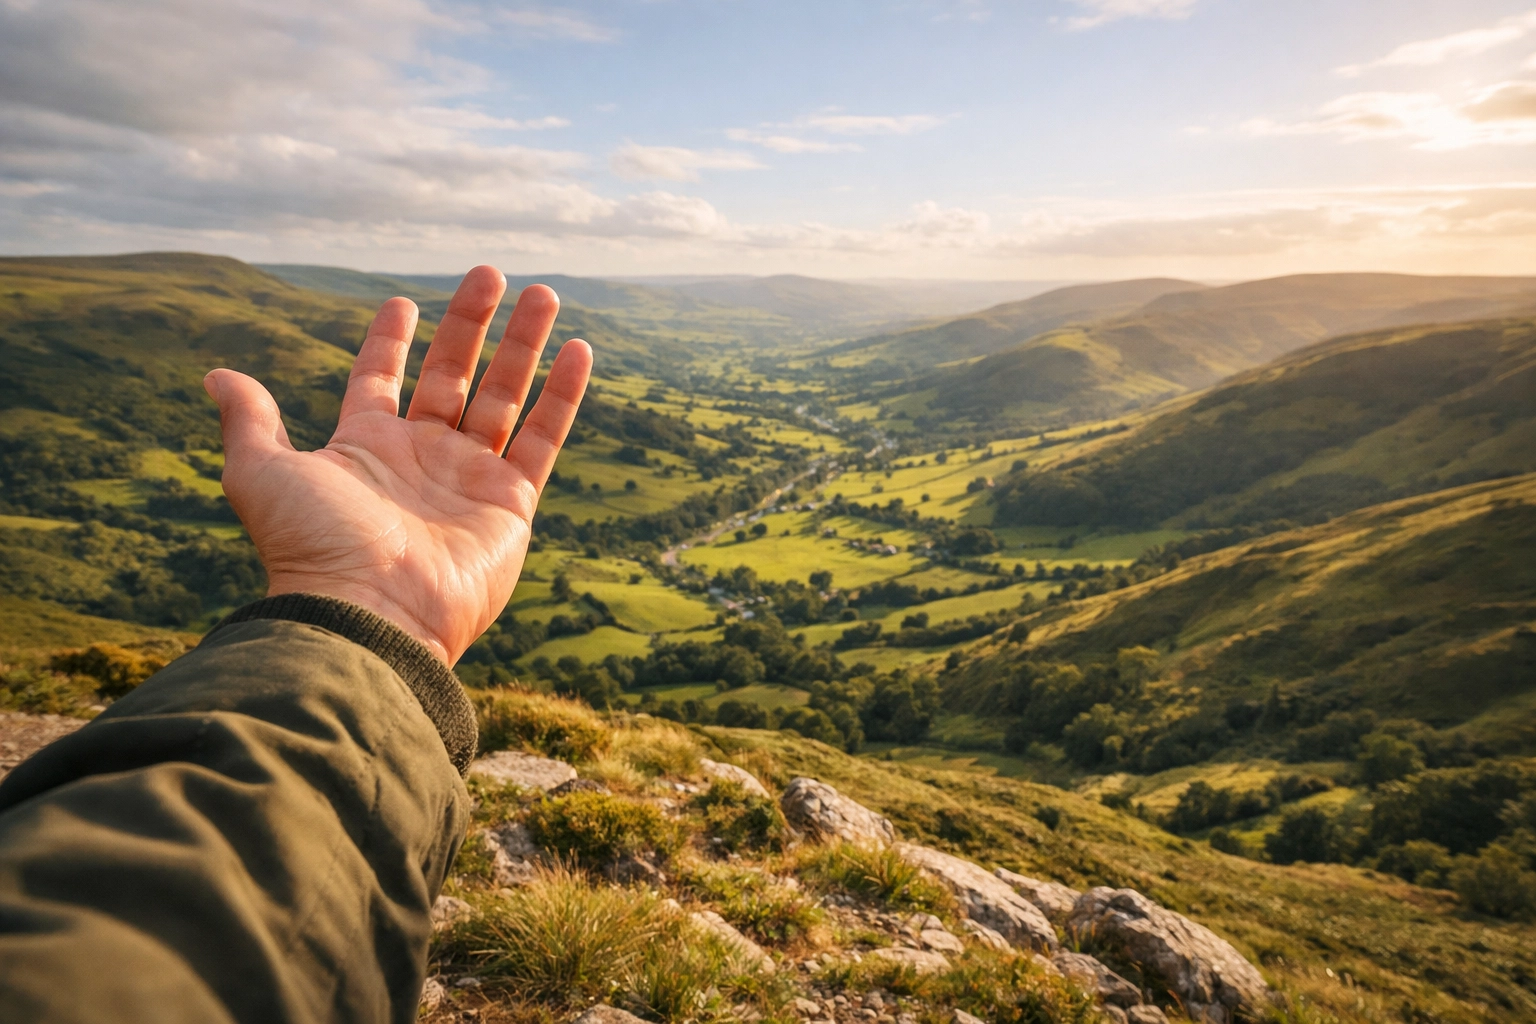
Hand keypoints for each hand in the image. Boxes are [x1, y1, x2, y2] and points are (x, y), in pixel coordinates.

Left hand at [203, 266, 591, 665]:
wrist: (371, 612)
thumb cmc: (314, 546)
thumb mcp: (263, 473)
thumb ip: (251, 420)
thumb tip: (216, 375)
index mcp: (366, 446)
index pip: (382, 379)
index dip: (390, 341)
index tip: (404, 303)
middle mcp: (421, 457)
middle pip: (453, 374)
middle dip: (472, 323)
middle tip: (490, 273)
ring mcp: (470, 478)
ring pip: (505, 395)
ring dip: (524, 345)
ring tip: (543, 293)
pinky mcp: (511, 502)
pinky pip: (544, 438)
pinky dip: (564, 395)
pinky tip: (580, 351)